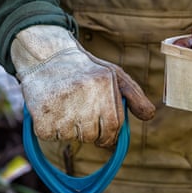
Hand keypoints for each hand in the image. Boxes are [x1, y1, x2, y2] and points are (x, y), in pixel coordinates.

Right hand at [11, 25, 154, 147]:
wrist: (46, 55)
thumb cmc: (86, 70)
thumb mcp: (114, 75)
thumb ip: (134, 96)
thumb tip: (150, 116)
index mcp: (105, 84)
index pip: (114, 126)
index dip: (109, 136)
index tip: (103, 136)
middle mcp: (85, 94)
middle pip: (93, 136)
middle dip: (89, 132)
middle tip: (81, 114)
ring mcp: (62, 105)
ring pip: (72, 137)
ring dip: (70, 130)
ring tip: (66, 107)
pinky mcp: (41, 115)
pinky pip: (51, 136)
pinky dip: (51, 129)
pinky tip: (53, 110)